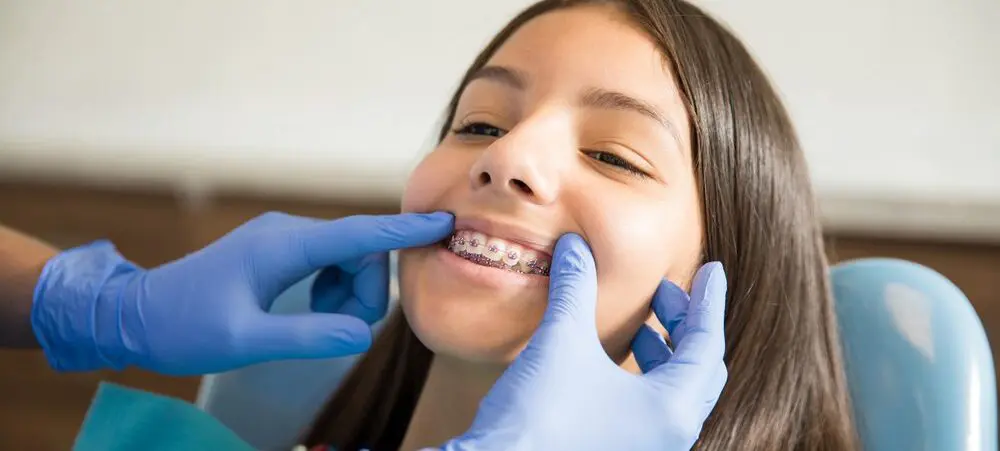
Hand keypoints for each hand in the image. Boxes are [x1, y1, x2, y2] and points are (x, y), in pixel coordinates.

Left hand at [31, 211, 452, 374]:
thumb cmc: (183, 328)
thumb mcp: (245, 341)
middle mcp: (287, 232)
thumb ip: (307, 336)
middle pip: (359, 251)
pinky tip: (311, 310)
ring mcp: (282, 239)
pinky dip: (333, 288)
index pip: (357, 234)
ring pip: (346, 258)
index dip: (403, 232)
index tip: (444, 222)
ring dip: (350, 293)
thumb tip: (362, 335)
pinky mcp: (278, 251)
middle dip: (366, 291)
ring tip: (321, 324)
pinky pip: (327, 262)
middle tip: (343, 332)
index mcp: (282, 246)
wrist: (134, 315)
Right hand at [443, 234, 727, 450]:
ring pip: (673, 397)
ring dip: (662, 356)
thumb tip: (574, 245)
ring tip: (639, 328)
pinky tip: (611, 365)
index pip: (707, 343)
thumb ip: (576, 287)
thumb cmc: (538, 416)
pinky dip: (643, 382)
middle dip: (684, 327)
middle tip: (664, 293)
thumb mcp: (562, 340)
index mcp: (672, 409)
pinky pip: (650, 415)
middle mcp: (669, 437)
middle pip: (698, 372)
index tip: (711, 270)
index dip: (707, 300)